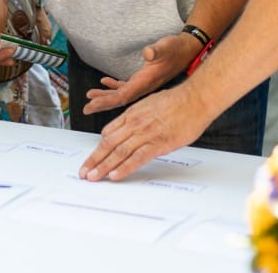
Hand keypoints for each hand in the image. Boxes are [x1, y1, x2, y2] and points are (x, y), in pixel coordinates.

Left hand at [79, 85, 211, 181]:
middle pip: (108, 144)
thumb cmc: (176, 101)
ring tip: (93, 177)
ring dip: (103, 167)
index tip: (91, 158)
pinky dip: (125, 168)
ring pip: (118, 152)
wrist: (194, 99)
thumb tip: (132, 129)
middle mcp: (134, 124)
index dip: (98, 148)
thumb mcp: (149, 104)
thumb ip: (138, 118)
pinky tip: (115, 176)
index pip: (107, 133)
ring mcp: (145, 134)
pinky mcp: (158, 144)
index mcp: (131, 114)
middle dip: (93, 160)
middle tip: (83, 172)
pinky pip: (137, 158)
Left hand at [84, 32, 199, 114]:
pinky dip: (115, 86)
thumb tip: (147, 52)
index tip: (93, 105)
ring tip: (91, 96)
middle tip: (87, 108)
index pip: (123, 96)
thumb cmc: (175, 49)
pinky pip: (126, 87)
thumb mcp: (165, 47)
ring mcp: (144, 84)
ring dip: (107, 96)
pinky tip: (106, 82)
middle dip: (103, 103)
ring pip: (122, 94)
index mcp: (145, 82)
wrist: (188, 50)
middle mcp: (143, 86)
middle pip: (120, 99)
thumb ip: (156, 50)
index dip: (107, 101)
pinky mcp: (144, 79)